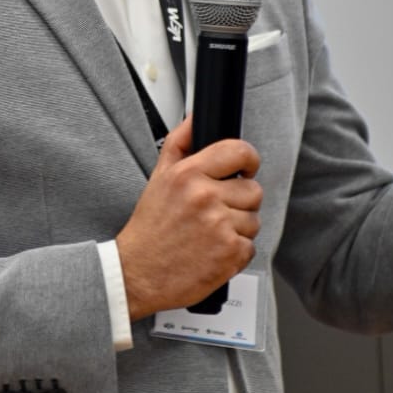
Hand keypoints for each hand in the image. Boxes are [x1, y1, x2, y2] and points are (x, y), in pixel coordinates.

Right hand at [116, 114, 261, 320]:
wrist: (138, 273)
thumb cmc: (149, 229)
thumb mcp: (158, 178)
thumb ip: (180, 142)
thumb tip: (195, 118)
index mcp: (188, 175)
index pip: (238, 151)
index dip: (248, 160)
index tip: (246, 169)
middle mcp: (205, 198)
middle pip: (253, 190)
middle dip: (240, 201)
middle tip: (217, 211)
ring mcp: (220, 227)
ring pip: (254, 220)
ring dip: (238, 228)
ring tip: (211, 234)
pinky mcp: (230, 254)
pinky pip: (250, 246)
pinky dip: (236, 252)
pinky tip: (213, 251)